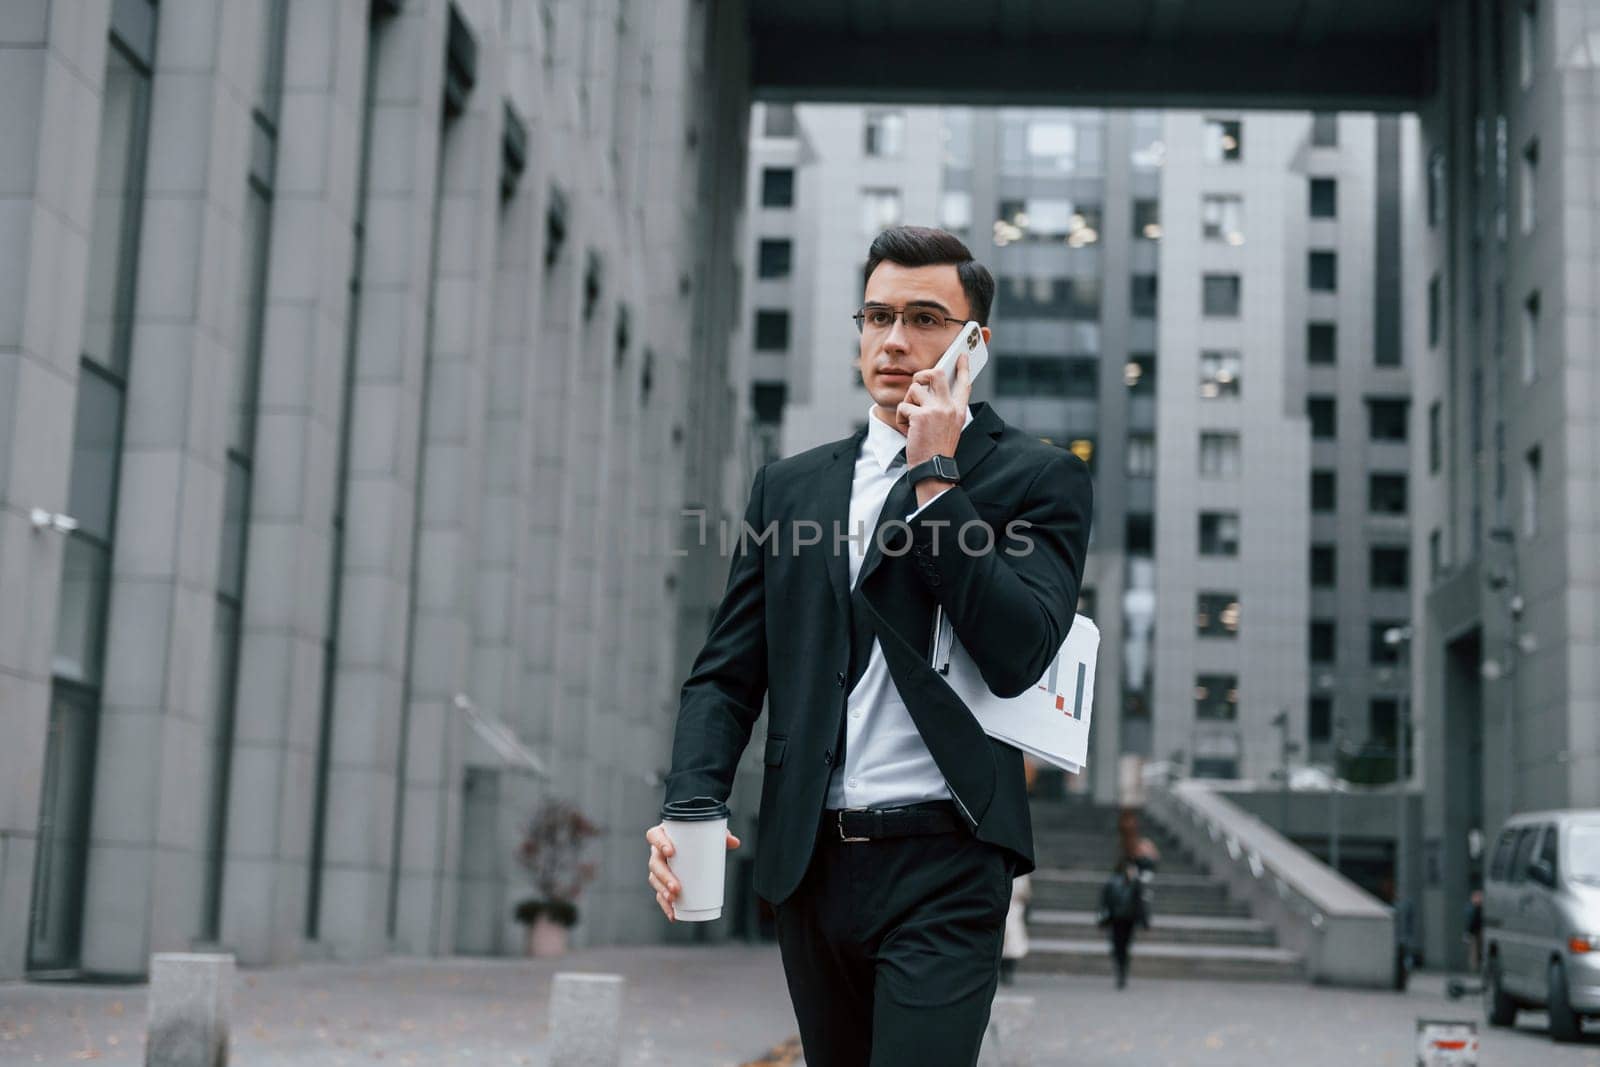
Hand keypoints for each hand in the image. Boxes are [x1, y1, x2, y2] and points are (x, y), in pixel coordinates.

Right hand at [644, 823, 740, 921]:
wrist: (694, 844)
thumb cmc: (697, 837)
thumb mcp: (709, 833)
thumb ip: (721, 835)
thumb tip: (735, 843)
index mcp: (664, 834)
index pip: (654, 835)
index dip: (659, 843)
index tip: (671, 852)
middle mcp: (657, 851)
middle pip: (655, 863)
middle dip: (663, 877)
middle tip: (676, 887)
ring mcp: (659, 867)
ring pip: (655, 879)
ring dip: (662, 891)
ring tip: (674, 900)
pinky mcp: (662, 882)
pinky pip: (660, 894)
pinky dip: (666, 905)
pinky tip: (673, 914)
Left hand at [897, 351, 970, 468]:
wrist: (933, 468)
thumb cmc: (937, 449)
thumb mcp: (949, 427)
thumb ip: (944, 409)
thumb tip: (929, 390)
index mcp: (958, 411)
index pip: (964, 383)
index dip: (963, 367)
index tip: (962, 355)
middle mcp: (949, 407)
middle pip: (937, 374)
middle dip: (923, 374)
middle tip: (918, 382)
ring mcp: (935, 410)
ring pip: (914, 389)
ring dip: (907, 403)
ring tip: (911, 420)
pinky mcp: (920, 416)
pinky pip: (903, 406)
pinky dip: (900, 419)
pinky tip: (908, 431)